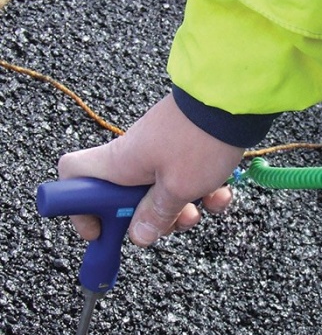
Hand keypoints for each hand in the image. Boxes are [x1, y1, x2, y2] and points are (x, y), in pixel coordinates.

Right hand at [58, 93, 243, 245]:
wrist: (235, 99)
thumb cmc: (200, 138)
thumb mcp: (179, 188)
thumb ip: (158, 214)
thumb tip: (138, 235)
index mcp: (119, 163)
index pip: (73, 177)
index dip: (79, 207)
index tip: (101, 230)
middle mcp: (135, 155)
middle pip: (127, 198)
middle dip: (152, 217)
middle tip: (174, 221)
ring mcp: (161, 150)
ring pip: (164, 192)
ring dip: (187, 207)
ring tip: (206, 206)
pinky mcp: (187, 147)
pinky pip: (189, 179)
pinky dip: (206, 190)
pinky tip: (222, 193)